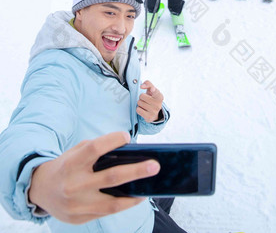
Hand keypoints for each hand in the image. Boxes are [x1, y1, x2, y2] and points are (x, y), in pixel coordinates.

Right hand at [28, 132, 159, 223]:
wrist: (40, 189)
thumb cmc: (66, 165)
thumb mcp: (75, 153)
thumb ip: (96, 151)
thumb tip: (127, 153)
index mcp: (72, 163)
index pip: (94, 149)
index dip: (112, 140)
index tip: (127, 136)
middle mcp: (74, 184)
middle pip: (111, 177)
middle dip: (136, 171)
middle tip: (155, 165)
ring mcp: (77, 204)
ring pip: (113, 202)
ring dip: (135, 195)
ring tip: (150, 188)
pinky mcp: (80, 218)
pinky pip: (107, 212)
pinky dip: (124, 205)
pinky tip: (136, 198)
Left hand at [137, 80, 163, 122]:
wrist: (154, 112)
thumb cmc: (152, 98)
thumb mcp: (152, 90)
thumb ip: (148, 84)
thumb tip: (142, 86)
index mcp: (159, 96)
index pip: (155, 90)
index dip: (152, 88)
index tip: (152, 89)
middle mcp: (158, 104)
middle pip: (141, 96)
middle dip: (141, 97)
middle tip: (146, 100)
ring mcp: (154, 111)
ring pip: (139, 103)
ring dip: (140, 103)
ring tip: (145, 105)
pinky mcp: (149, 117)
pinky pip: (138, 110)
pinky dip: (139, 109)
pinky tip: (144, 110)